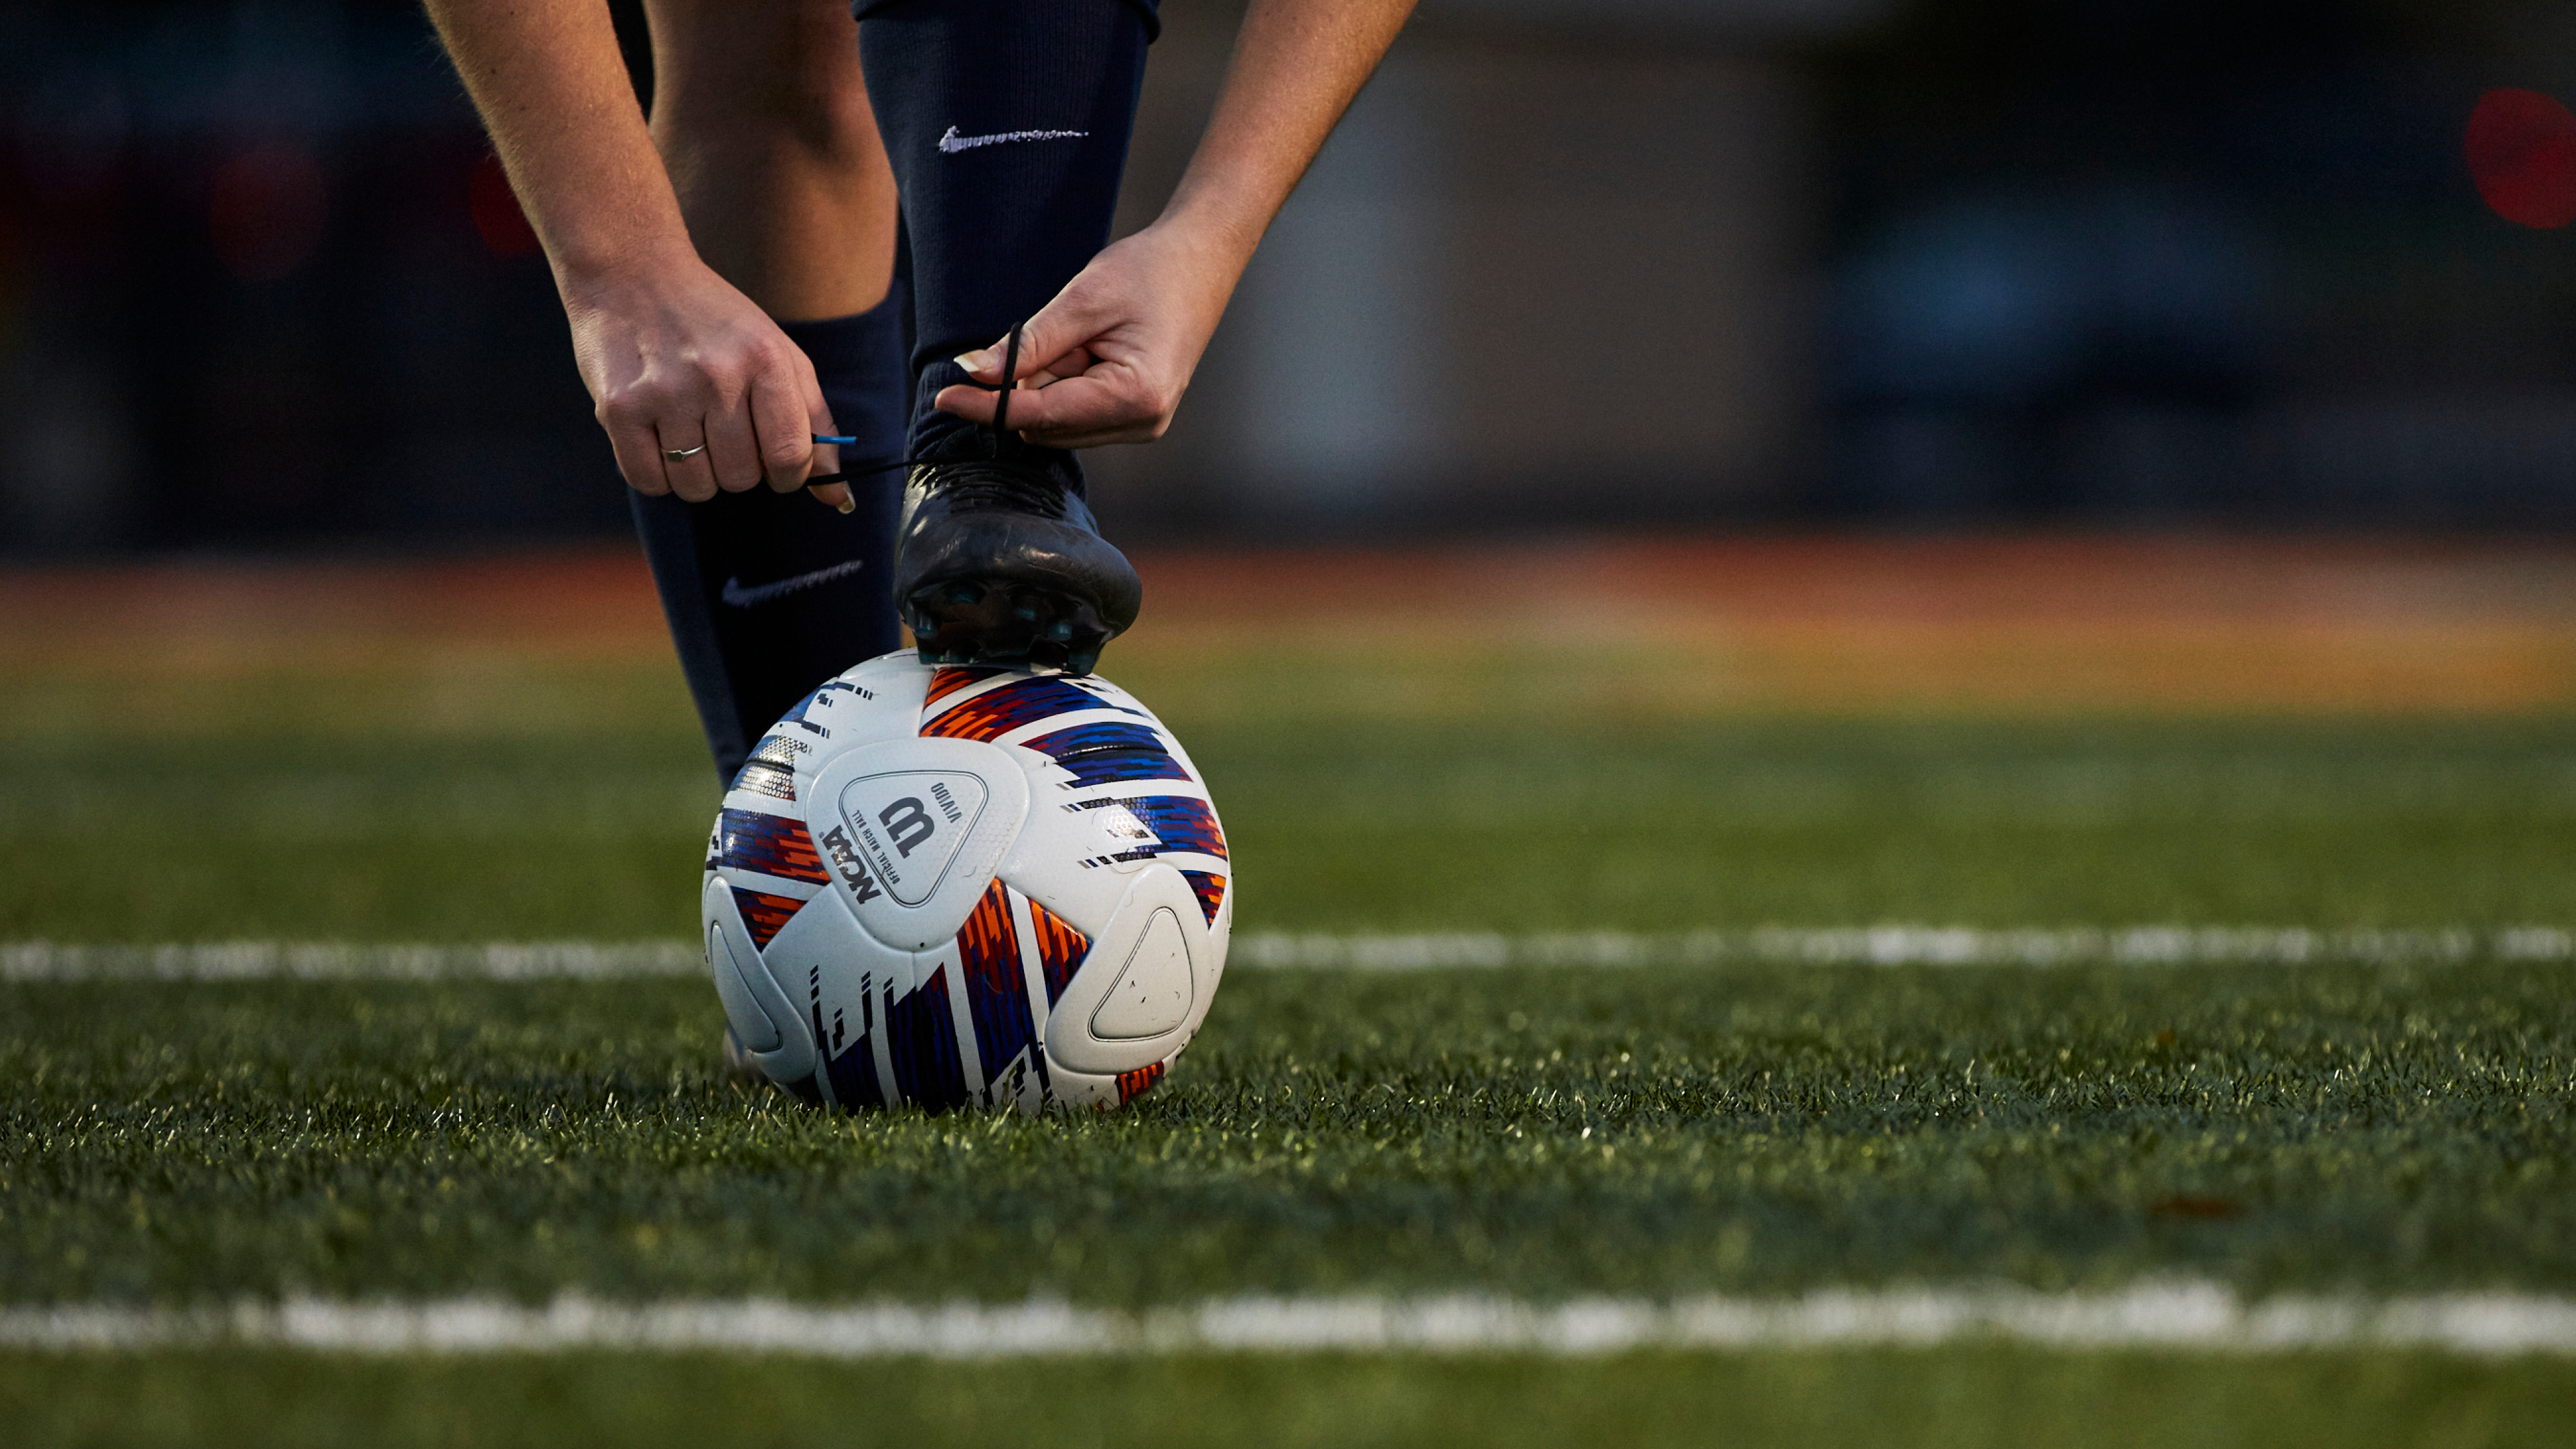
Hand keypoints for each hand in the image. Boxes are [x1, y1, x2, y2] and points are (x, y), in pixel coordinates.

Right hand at [563, 251, 851, 508]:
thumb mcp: (777, 353)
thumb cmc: (713, 321)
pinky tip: (657, 440)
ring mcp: (665, 392)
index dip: (787, 476)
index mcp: (766, 360)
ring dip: (696, 476)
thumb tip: (839, 498)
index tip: (774, 465)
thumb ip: (814, 422)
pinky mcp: (619, 407)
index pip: (791, 456)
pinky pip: (648, 482)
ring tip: (688, 434)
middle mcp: (717, 375)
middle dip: (738, 470)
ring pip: (696, 486)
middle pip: (742, 478)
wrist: (629, 272)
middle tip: (722, 435)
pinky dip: (657, 476)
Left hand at [934, 220, 1242, 448]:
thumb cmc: (1151, 271)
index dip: (988, 407)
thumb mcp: (1082, 299)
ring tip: (1080, 336)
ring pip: (1056, 422)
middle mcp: (1142, 424)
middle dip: (1025, 387)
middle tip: (1049, 332)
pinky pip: (1075, 413)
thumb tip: (973, 373)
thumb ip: (1028, 343)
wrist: (1201, 260)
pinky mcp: (1135, 416)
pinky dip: (1062, 384)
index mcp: (1135, 397)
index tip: (944, 396)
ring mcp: (1141, 425)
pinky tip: (1085, 350)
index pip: (1040, 415)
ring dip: (1046, 383)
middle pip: (1045, 425)